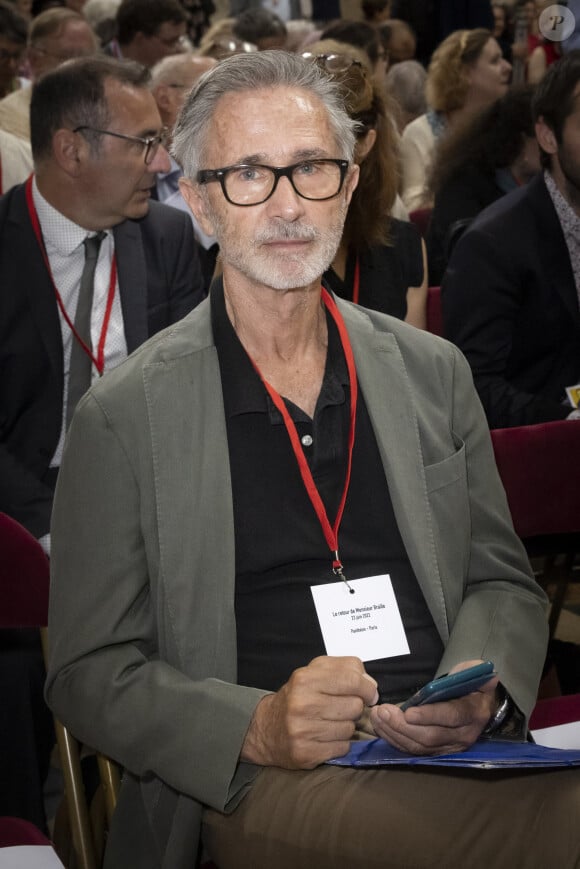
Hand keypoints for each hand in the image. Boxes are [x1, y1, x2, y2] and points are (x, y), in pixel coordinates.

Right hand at [241, 656, 377, 768]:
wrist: (266, 729)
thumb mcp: (315, 672)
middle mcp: (302, 703)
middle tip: (342, 708)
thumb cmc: (297, 697)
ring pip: (350, 728)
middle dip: (354, 707)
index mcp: (305, 679)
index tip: (369, 693)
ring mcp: (302, 731)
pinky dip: (340, 743)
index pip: (351, 680)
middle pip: (355, 706)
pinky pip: (342, 748)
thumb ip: (345, 669)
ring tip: (330, 723)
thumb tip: (370, 684)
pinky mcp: (305, 753)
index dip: (367, 688)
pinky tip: (326, 737)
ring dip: (346, 726)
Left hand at [369, 660, 498, 755]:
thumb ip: (470, 671)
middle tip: (383, 711)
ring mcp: (450, 747)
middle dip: (403, 725)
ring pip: (419, 746)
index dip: (429, 715)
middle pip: (431, 736)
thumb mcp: (472, 672)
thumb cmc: (470, 684)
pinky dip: (395, 739)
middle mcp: (464, 735)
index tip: (408, 712)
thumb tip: (475, 674)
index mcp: (473, 713)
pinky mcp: (437, 752)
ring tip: (377, 717)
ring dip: (395, 732)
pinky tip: (381, 727)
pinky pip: (413, 750)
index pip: (452, 716)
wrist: (478, 705)